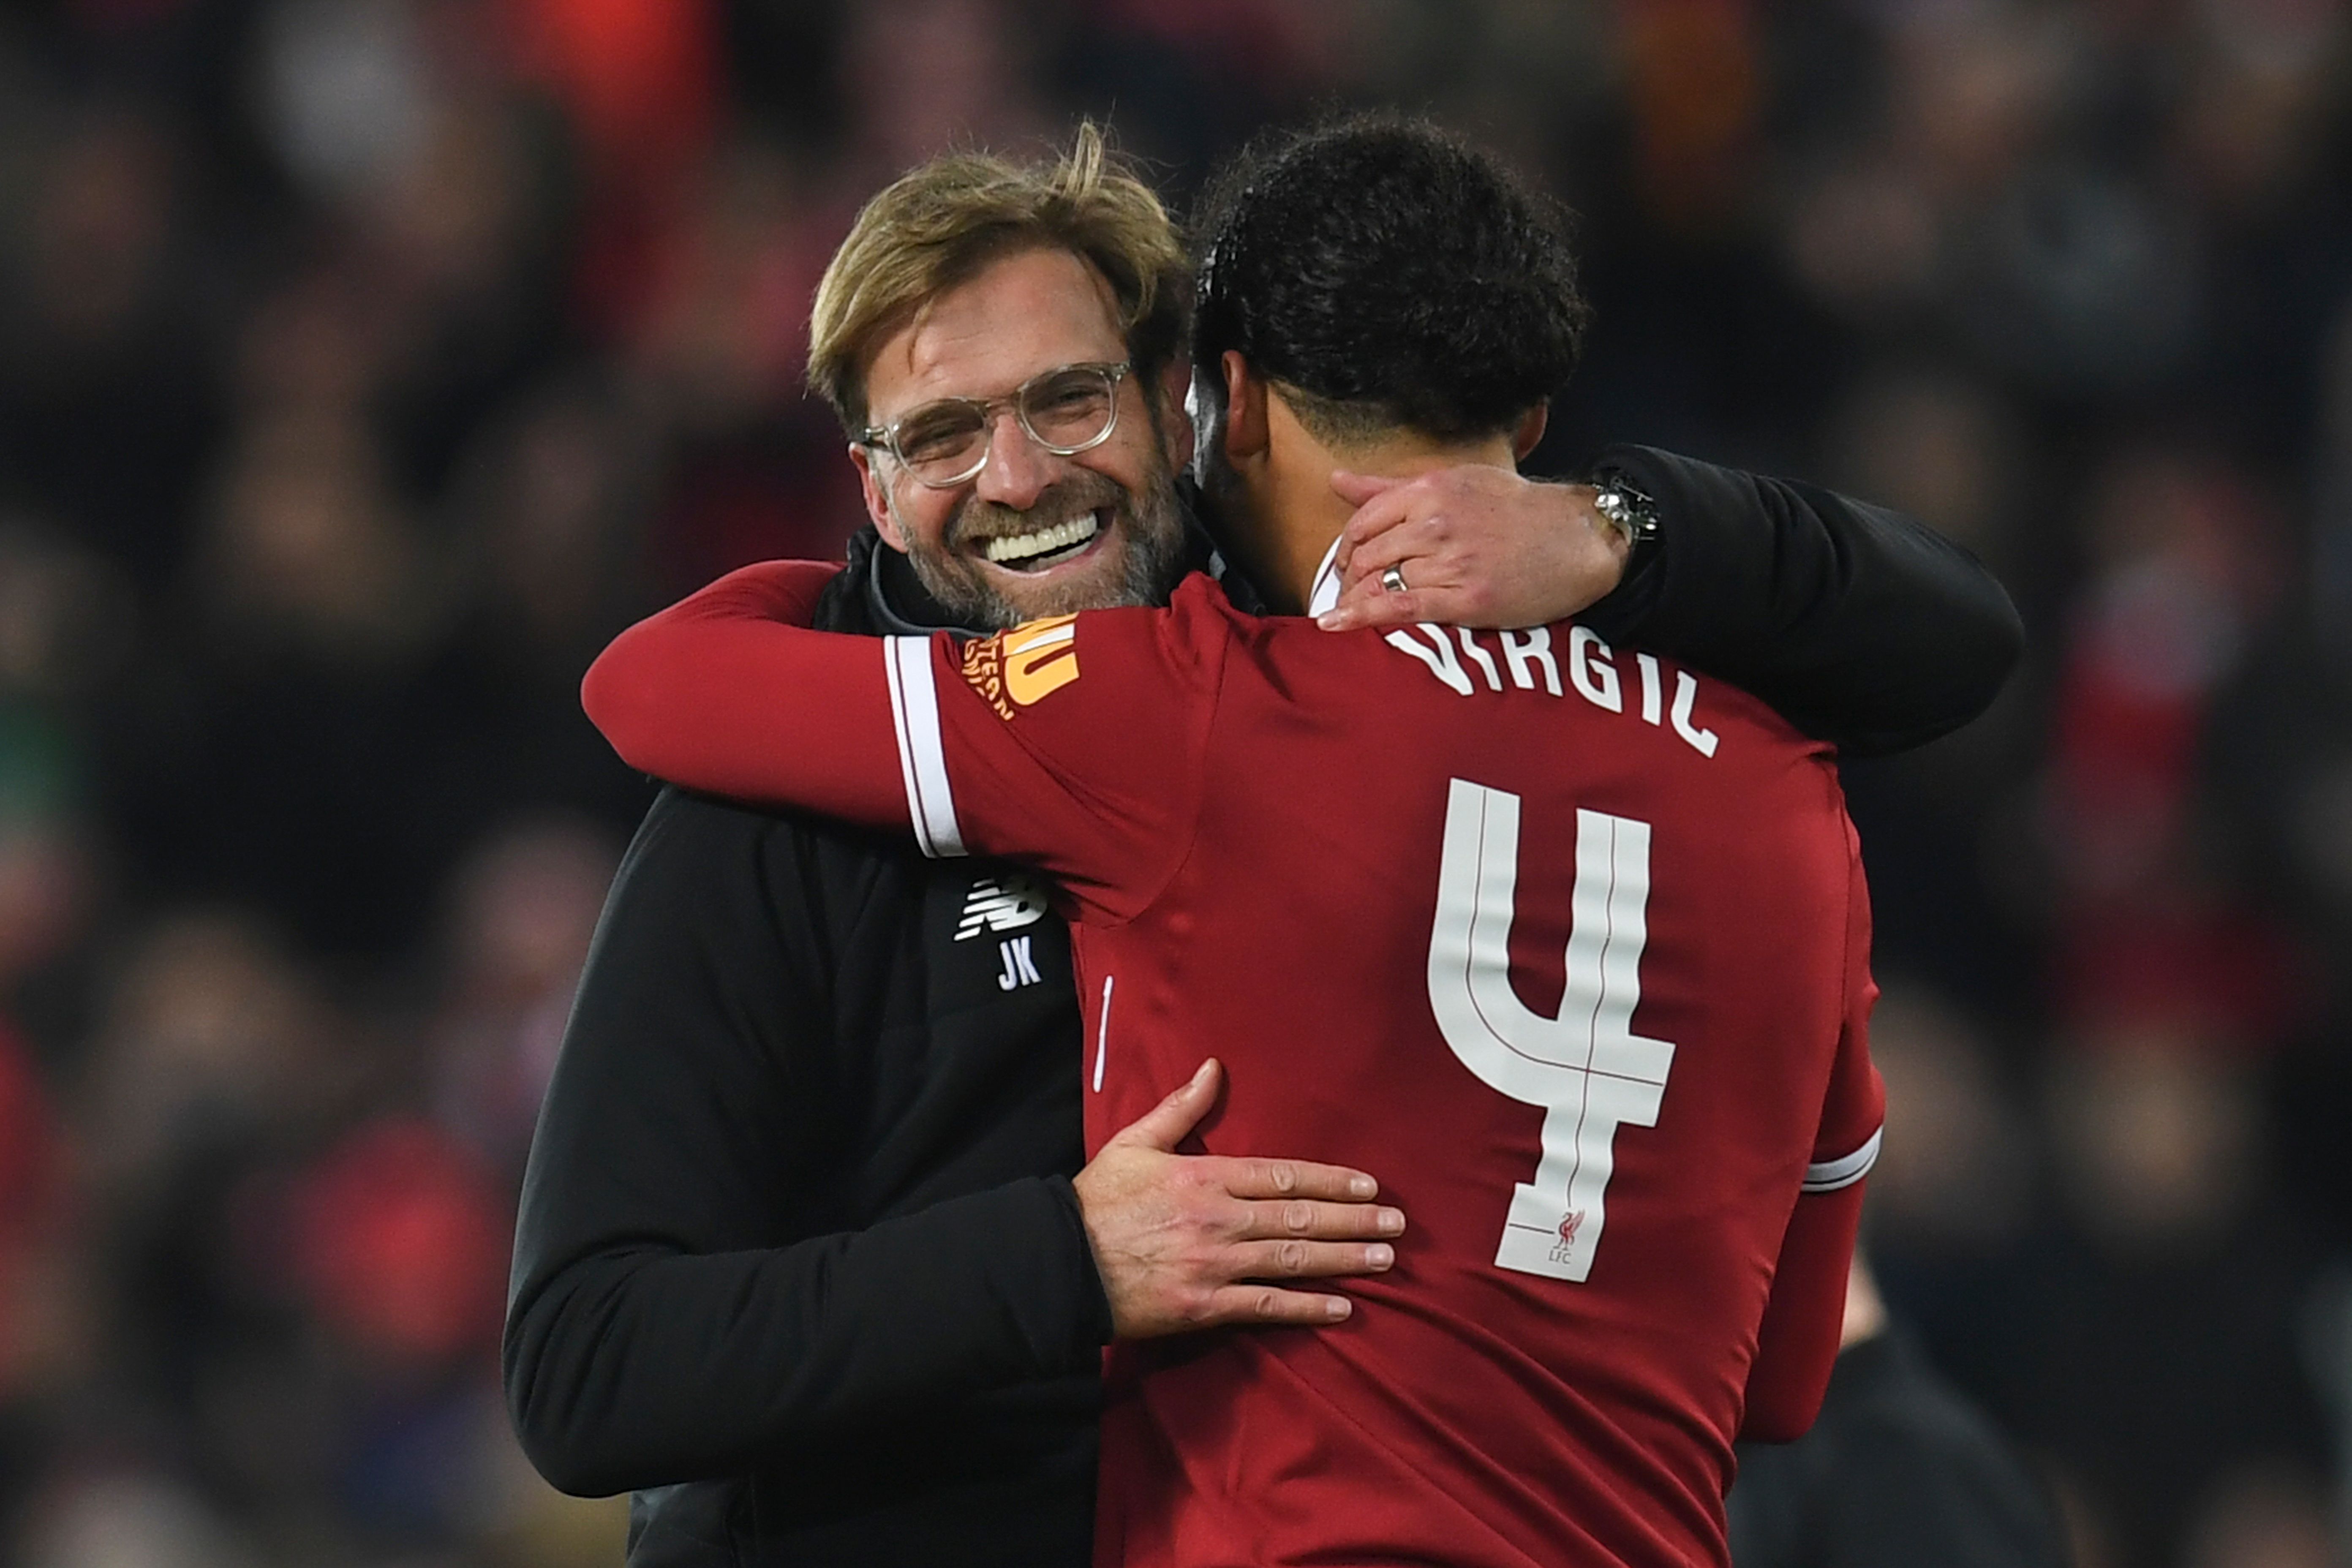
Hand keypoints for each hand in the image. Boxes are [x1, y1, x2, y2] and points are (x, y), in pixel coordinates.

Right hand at [1073, 1059, 1404, 1337]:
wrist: (1057, 1264)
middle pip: (1299, 1217)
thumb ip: (1180, 1107)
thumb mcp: (1135, 1142)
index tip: (1369, 1185)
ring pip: (1292, 1259)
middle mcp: (1218, 1218)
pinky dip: (1307, 1308)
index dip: (1330, 1180)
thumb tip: (1214, 1068)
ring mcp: (1214, 1265)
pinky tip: (1343, 1307)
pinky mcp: (1204, 1306)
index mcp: (1204, 1176)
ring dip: (1344, 1260)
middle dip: (1353, 1220)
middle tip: (1397, 1224)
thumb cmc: (1096, 1202)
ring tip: (1384, 1259)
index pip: (1282, 1174)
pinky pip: (1267, 1307)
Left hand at [1317, 467, 1628, 632]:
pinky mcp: (1466, 599)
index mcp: (1430, 490)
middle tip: (1349, 593)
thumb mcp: (1456, 482)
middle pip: (1368, 555)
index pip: (1364, 520)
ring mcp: (1451, 561)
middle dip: (1350, 578)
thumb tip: (1336, 480)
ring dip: (1356, 600)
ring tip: (1349, 612)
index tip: (1347, 563)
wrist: (1578, 539)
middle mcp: (1435, 523)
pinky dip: (1362, 617)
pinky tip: (1335, 625)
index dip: (1346, 547)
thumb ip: (1392, 488)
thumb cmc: (1518, 510)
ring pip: (1380, 582)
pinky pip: (1401, 609)